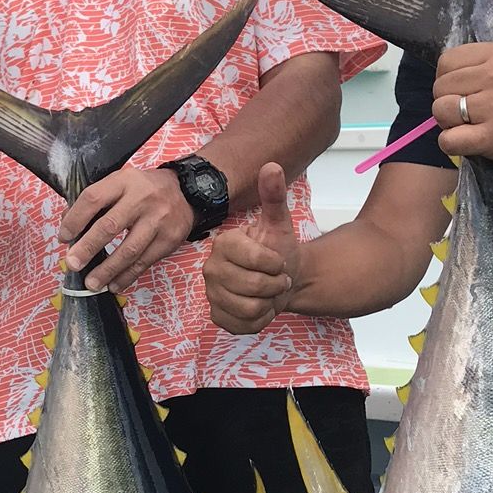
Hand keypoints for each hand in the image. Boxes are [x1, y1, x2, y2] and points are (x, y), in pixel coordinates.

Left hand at [59, 166, 194, 292]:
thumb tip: (69, 226)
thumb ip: (96, 201)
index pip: (94, 198)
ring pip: (129, 249)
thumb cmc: (143, 190)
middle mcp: (142, 199)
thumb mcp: (120, 183)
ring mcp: (158, 220)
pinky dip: (127, 276)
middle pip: (110, 225)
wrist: (185, 192)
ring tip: (91, 283)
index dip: (75, 219)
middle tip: (72, 264)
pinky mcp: (169, 239)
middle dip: (88, 248)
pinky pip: (144, 262)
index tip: (64, 237)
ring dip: (107, 270)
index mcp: (124, 181)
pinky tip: (114, 284)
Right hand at [203, 163, 300, 333]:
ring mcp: (212, 294)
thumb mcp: (279, 223)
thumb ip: (274, 196)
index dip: (275, 264)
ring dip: (269, 302)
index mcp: (224, 243)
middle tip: (277, 278)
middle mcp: (211, 268)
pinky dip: (261, 319)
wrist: (280, 278)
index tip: (277, 260)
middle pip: (254, 286)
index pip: (256, 260)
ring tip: (268, 292)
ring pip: (251, 308)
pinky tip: (260, 306)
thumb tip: (272, 166)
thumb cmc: (277, 251)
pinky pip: (246, 325)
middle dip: (276, 285)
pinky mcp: (217, 316)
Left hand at [434, 42, 492, 174]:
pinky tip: (468, 142)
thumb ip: (486, 64)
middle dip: (447, 101)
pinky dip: (452, 144)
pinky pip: (448, 139)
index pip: (447, 60)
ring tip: (468, 126)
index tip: (461, 90)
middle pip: (440, 86)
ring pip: (440, 110)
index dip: (447, 78)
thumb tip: (447, 74)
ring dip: (448, 123)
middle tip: (467, 112)